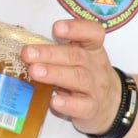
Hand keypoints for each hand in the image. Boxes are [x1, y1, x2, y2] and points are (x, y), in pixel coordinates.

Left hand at [21, 18, 119, 134]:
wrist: (112, 105)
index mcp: (92, 49)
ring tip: (34, 72)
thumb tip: (25, 49)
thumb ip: (58, 51)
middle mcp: (95, 66)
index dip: (76, 28)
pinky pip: (82, 106)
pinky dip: (68, 103)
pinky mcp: (92, 109)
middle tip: (28, 54)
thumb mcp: (79, 59)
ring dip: (54, 74)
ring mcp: (95, 88)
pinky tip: (53, 101)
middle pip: (76, 56)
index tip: (56, 28)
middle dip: (50, 53)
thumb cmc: (86, 76)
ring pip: (78, 78)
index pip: (93, 33)